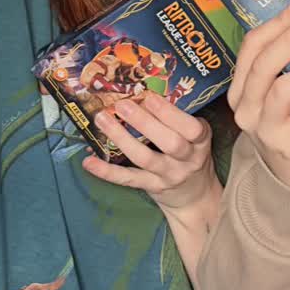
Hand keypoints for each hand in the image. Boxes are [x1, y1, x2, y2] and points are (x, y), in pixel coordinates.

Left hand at [80, 93, 219, 214]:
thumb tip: (143, 93)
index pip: (192, 129)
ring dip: (122, 138)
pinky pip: (128, 179)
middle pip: (170, 143)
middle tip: (122, 105)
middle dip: (145, 123)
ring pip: (145, 158)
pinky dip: (107, 171)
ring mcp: (169, 175)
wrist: (195, 196)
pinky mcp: (152, 187)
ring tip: (103, 119)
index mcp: (200, 142)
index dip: (171, 114)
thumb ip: (177, 119)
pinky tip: (89, 161)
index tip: (150, 96)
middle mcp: (188, 160)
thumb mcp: (195, 137)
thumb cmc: (191, 155)